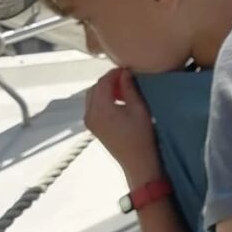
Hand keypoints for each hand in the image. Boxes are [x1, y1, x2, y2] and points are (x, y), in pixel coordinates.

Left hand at [83, 67, 160, 186]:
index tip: (129, 69)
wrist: (137, 162)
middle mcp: (89, 114)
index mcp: (100, 108)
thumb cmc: (142, 135)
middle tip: (127, 78)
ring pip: (92, 96)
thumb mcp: (139, 108)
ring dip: (105, 89)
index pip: (103, 82)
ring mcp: (89, 122)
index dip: (115, 72)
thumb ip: (130, 88)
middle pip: (95, 88)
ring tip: (123, 89)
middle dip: (109, 80)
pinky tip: (118, 102)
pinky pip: (93, 106)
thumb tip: (126, 72)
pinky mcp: (92, 127)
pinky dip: (103, 99)